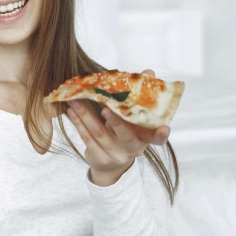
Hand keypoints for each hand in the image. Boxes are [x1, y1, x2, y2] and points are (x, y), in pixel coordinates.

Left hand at [66, 69, 169, 186]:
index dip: (161, 134)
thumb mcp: (133, 119)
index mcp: (145, 138)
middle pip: (125, 135)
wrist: (109, 164)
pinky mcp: (99, 158)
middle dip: (115, 121)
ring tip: (74, 100)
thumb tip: (148, 72)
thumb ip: (137, 97)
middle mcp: (133, 149)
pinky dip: (78, 124)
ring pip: (100, 134)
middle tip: (105, 107)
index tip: (164, 128)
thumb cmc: (123, 133)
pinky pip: (87, 139)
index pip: (157, 139)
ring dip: (85, 115)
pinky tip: (70, 111)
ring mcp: (116, 155)